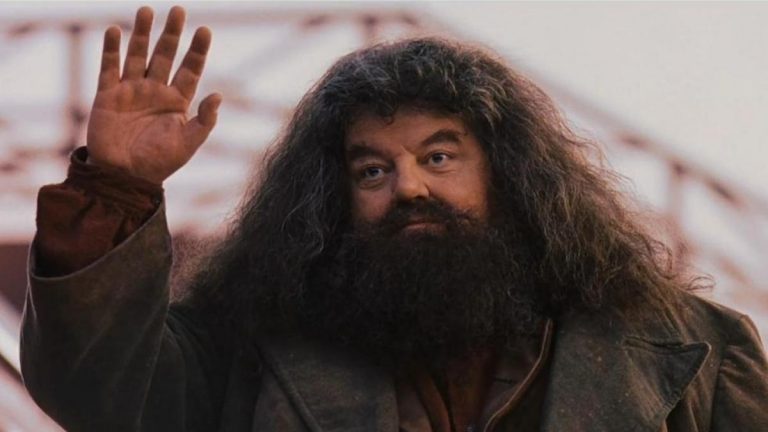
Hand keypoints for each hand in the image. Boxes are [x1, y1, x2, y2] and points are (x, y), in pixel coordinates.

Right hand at [86, 6, 220, 183]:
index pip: (190, 70)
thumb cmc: (160, 163)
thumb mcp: (188, 143)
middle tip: (179, 10)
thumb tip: (218, 95)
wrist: (124, 177)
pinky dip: (111, 50)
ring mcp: (131, 91)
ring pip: (138, 55)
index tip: (205, 30)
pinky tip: (114, 31)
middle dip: (172, 34)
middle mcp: (155, 92)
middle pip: (165, 55)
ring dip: (142, 33)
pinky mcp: (108, 96)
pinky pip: (109, 68)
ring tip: (147, 10)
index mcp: (177, 102)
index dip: (197, 50)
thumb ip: (204, 120)